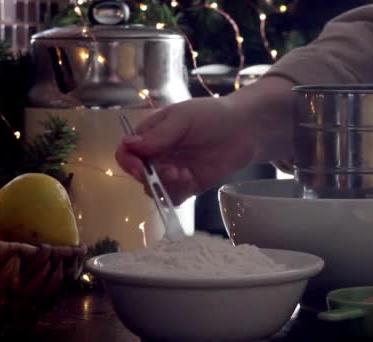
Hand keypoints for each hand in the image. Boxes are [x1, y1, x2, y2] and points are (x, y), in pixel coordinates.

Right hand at [115, 97, 254, 204]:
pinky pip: (173, 198)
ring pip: (154, 189)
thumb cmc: (212, 116)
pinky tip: (190, 181)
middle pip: (138, 174)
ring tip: (184, 175)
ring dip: (164, 186)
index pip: (126, 152)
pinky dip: (177, 194)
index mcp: (151, 134)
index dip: (128, 161)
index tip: (139, 166)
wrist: (246, 129)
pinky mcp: (189, 186)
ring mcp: (173, 172)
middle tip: (171, 170)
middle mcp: (158, 155)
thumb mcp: (183, 118)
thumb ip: (157, 135)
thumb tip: (127, 145)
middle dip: (150, 176)